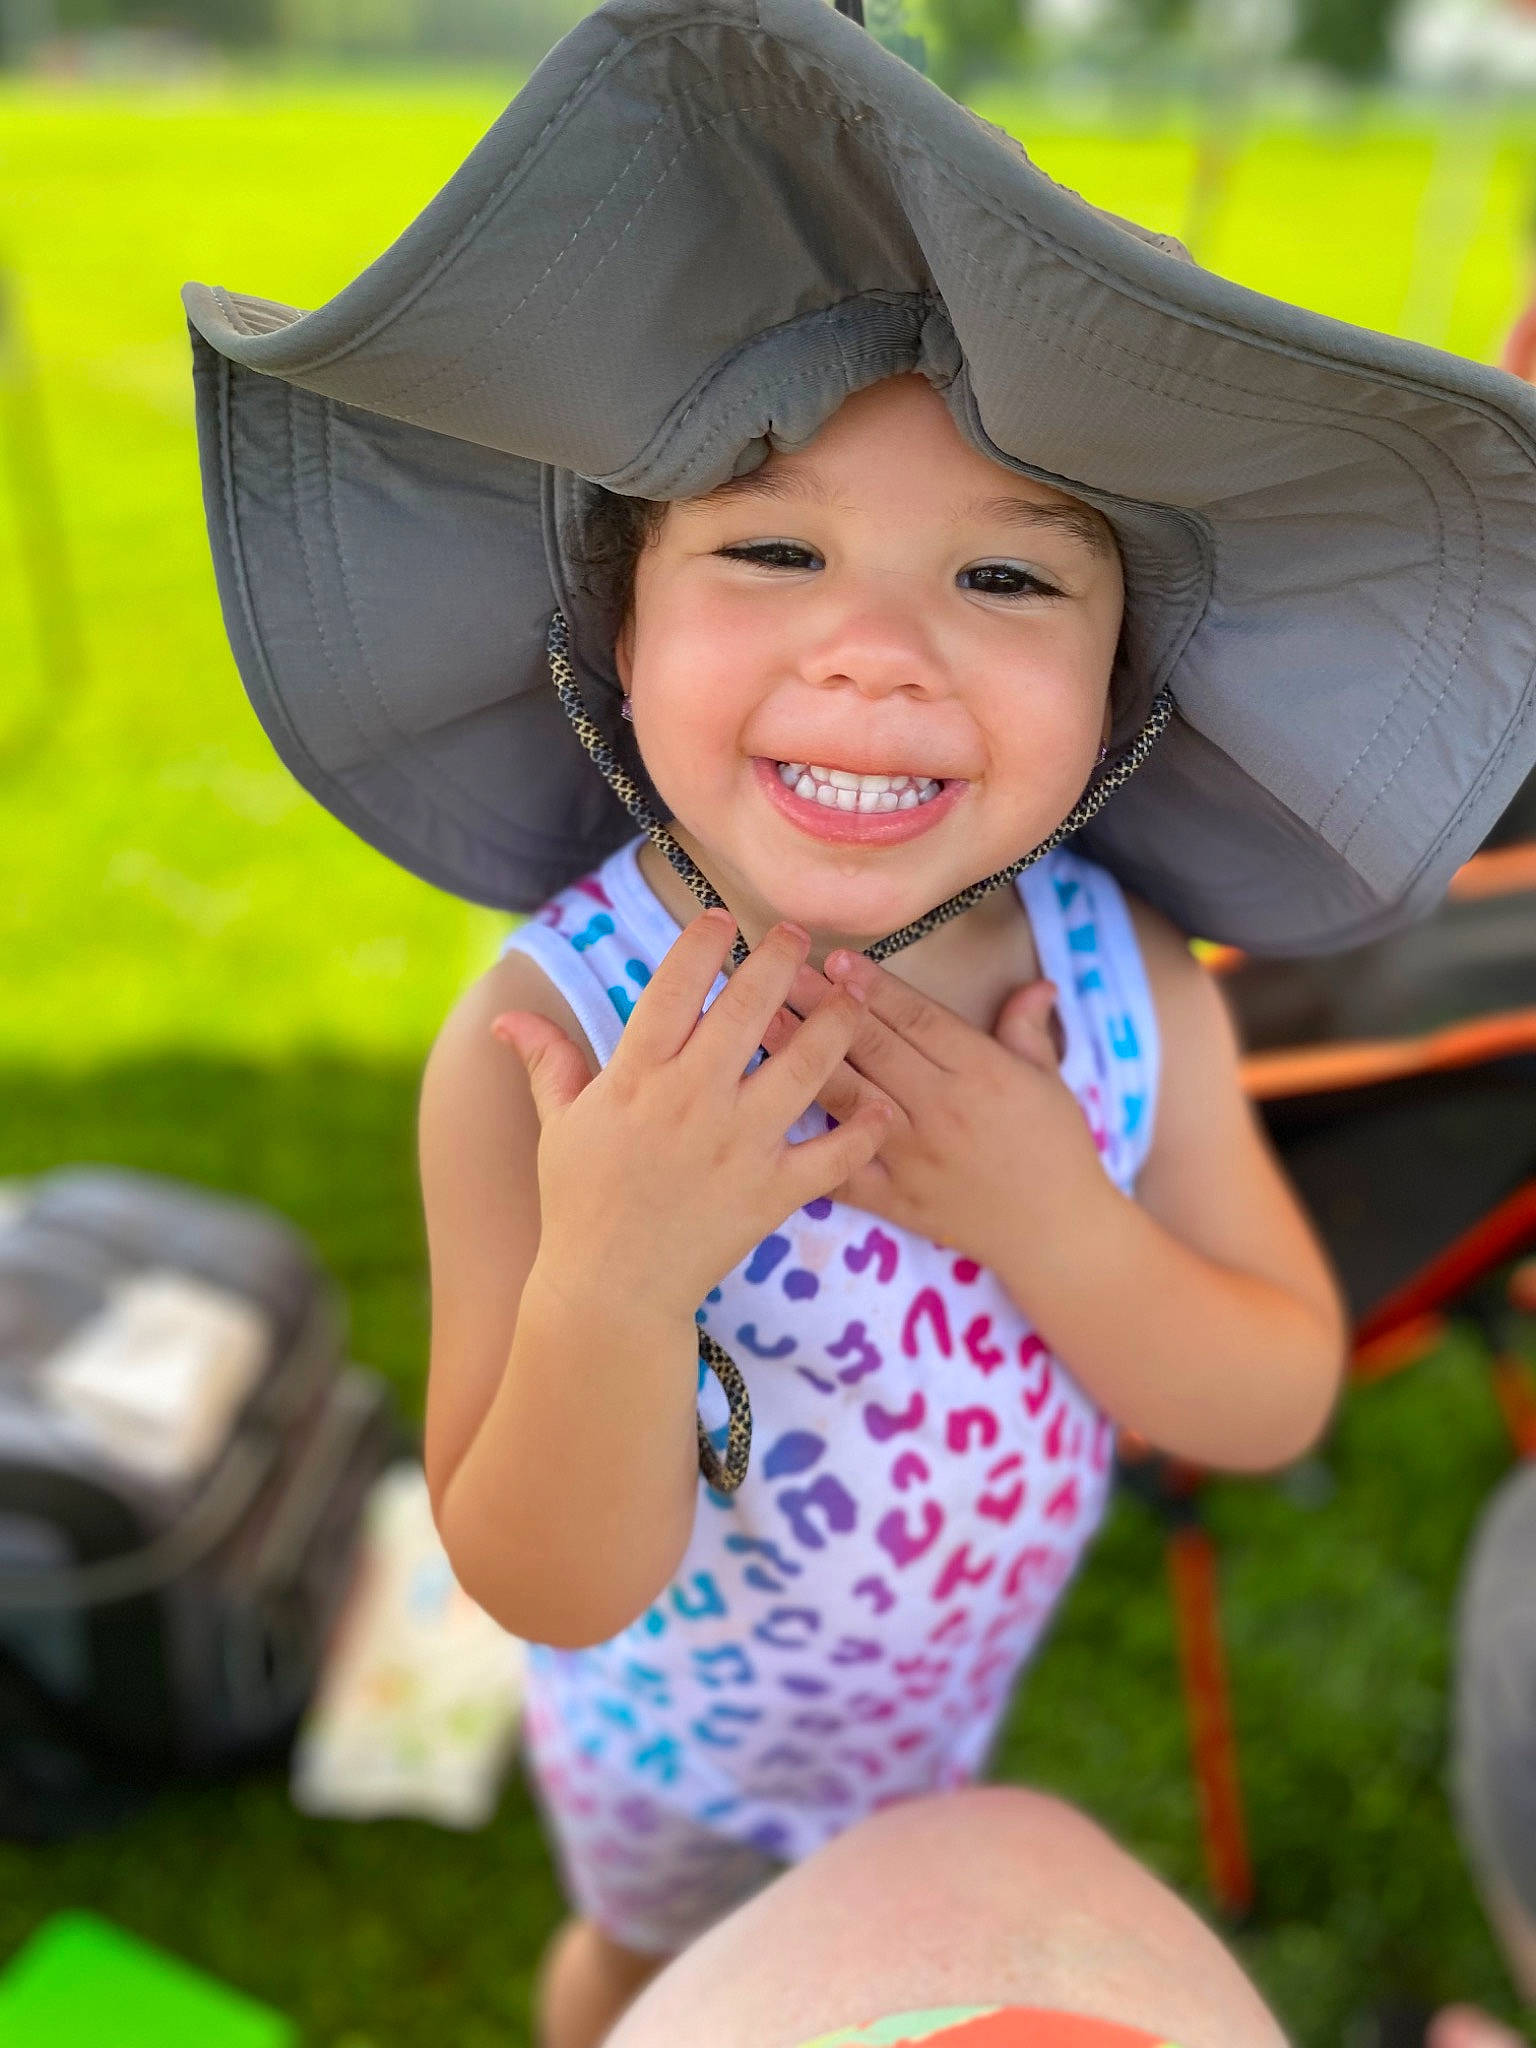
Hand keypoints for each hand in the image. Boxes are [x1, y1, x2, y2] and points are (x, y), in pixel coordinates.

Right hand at [491, 911, 891, 1320]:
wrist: (611, 1288)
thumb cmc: (581, 1201)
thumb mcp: (560, 1125)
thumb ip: (548, 1061)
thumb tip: (508, 1016)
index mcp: (638, 1075)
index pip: (676, 985)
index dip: (703, 943)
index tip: (722, 920)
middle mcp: (693, 1099)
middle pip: (750, 1008)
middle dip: (780, 960)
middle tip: (799, 934)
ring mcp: (739, 1145)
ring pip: (804, 1067)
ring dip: (836, 1025)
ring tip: (855, 998)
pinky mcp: (773, 1191)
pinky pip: (833, 1155)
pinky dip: (863, 1130)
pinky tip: (882, 1101)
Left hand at [758, 951, 1108, 1274]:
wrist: (1056, 1233)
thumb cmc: (1055, 1148)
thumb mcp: (1050, 1079)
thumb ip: (1027, 1027)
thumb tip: (1037, 983)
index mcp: (981, 1072)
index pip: (917, 1019)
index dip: (874, 986)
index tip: (835, 959)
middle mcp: (941, 1109)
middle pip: (872, 1047)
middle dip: (823, 1006)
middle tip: (781, 973)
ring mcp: (912, 1156)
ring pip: (848, 1096)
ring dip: (801, 1056)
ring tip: (762, 1022)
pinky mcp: (894, 1198)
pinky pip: (841, 1169)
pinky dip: (806, 1141)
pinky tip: (768, 1111)